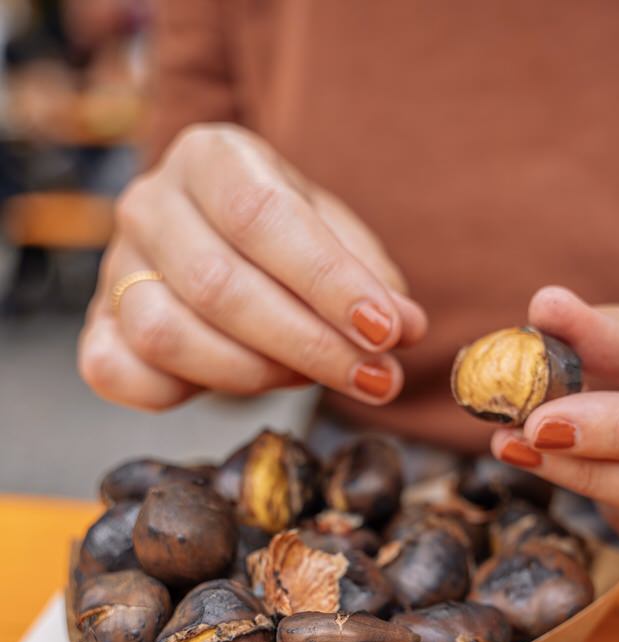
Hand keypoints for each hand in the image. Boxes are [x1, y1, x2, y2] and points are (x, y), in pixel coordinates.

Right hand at [78, 124, 425, 409]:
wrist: (214, 237)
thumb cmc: (282, 238)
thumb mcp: (333, 235)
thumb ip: (369, 279)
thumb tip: (406, 328)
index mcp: (210, 157)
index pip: (263, 218)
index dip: (328, 282)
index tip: (386, 330)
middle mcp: (149, 204)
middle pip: (219, 285)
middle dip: (309, 345)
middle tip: (376, 378)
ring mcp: (113, 268)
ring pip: (168, 334)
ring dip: (256, 374)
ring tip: (312, 377)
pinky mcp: (97, 328)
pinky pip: (119, 374)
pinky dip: (178, 392)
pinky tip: (236, 386)